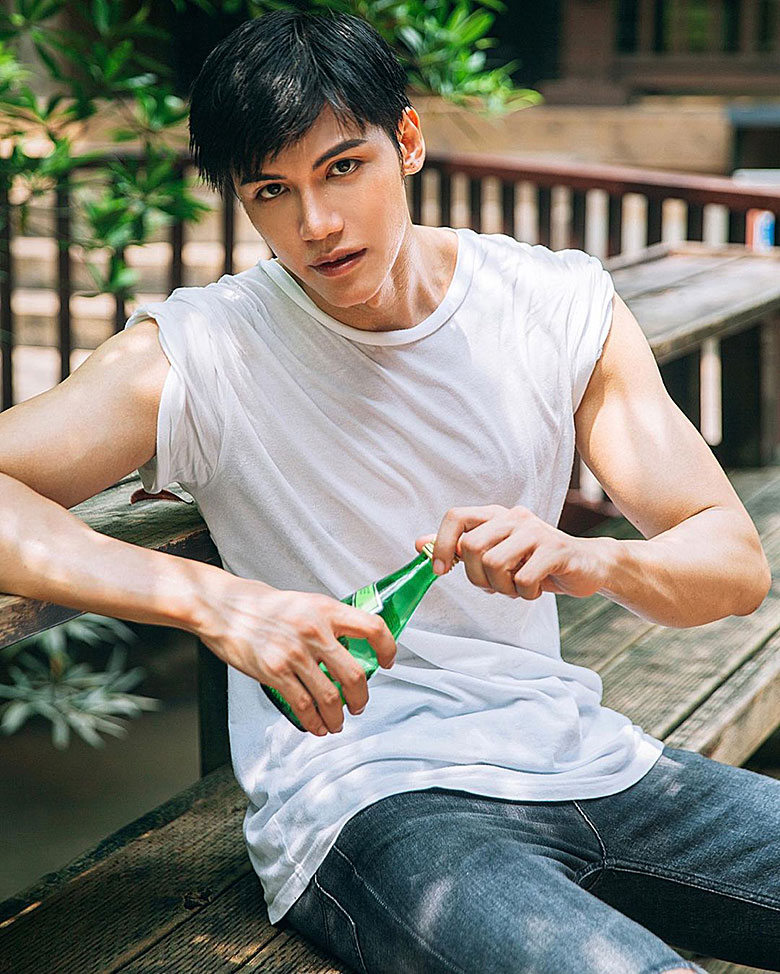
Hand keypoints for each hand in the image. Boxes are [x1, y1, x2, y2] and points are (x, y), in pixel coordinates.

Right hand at [193, 571, 395, 735]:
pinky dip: (313, 721)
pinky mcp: (274, 672)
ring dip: (338, 717)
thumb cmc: (265, 606)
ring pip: (330, 697)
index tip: (387, 661)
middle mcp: (314, 631)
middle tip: (360, 704)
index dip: (387, 647)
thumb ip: (330, 622)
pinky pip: (303, 706)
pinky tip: (315, 725)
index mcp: (326, 610)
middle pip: (354, 674)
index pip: (372, 627)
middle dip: (361, 698)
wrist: (225, 608)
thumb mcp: (306, 603)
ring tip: (337, 722)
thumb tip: (353, 645)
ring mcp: (294, 653)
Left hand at [415, 505, 610, 600]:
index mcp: (496, 515)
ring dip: (502, 587)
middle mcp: (514, 517)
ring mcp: (536, 532)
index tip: (442, 570)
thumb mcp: (496, 553)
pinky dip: (525, 594)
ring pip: (495, 564)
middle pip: (472, 546)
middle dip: (477, 577)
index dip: (442, 544)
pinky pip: (523, 579)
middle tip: (494, 586)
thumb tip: (420, 544)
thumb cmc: (537, 562)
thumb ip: (461, 548)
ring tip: (517, 588)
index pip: (456, 516)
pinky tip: (535, 590)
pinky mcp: (556, 551)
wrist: (587, 566)